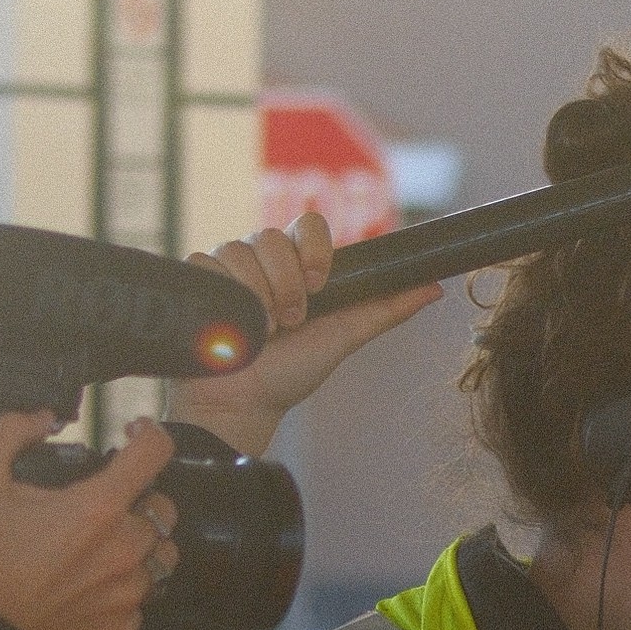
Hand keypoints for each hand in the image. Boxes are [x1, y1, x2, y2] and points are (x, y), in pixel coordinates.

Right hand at [0, 412, 178, 629]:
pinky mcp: (124, 627)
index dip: (148, 434)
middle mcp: (124, 549)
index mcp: (98, 508)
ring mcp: (128, 592)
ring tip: (99, 548)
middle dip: (138, 499)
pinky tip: (88, 587)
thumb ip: (12, 434)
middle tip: (102, 506)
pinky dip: (121, 589)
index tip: (133, 436)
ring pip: (159, 555)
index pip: (156, 452)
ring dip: (138, 545)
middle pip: (162, 508)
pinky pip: (141, 599)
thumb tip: (42, 418)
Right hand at [167, 208, 441, 455]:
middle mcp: (263, 262)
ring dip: (254, 294)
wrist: (243, 405)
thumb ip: (385, 310)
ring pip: (237, 248)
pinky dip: (221, 297)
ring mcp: (227, 270)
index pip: (308, 224)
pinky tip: (229, 327)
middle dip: (284, 282)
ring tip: (260, 331)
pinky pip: (204, 264)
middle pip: (271, 236)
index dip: (313, 247)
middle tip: (290, 321)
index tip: (319, 283)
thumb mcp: (344, 339)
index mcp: (298, 266)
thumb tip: (435, 287)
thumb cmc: (292, 374)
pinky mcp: (196, 283)